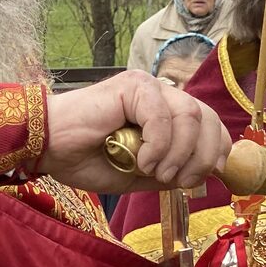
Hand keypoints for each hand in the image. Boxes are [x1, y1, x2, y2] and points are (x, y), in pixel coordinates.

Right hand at [40, 71, 228, 193]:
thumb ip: (170, 171)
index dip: (218, 146)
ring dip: (179, 153)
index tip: (212, 173)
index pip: (207, 120)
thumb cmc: (85, 159)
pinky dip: (157, 144)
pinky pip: (161, 116)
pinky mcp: (131, 86)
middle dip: (203, 155)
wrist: (47, 148)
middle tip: (180, 181)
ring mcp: (145, 87)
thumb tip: (205, 174)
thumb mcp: (138, 174)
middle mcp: (158, 94)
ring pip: (189, 115)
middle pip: (206, 116)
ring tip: (155, 172)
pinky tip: (140, 161)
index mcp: (162, 112)